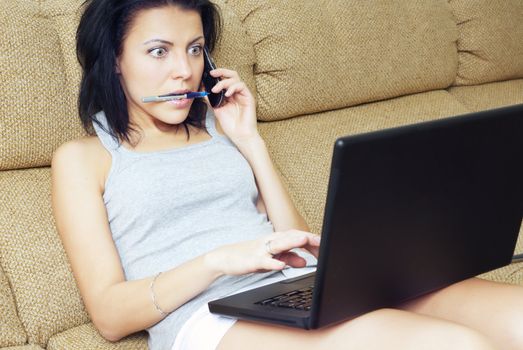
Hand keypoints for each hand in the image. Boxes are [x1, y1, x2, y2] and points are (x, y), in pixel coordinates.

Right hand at [204, 230, 320, 275]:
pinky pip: (264, 261)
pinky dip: (273, 262)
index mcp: (276, 240)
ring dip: (292, 242)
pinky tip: (281, 265)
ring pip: (279, 244)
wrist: (226, 258)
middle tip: (321, 240)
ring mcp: (261, 249)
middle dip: (306, 238)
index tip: (325, 244)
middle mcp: (270, 241)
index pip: (296, 236)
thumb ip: (288, 258)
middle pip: (291, 236)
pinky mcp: (252, 260)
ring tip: (304, 240)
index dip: (311, 239)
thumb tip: (304, 261)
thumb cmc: (250, 256)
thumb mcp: (273, 258)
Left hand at [208, 68, 257, 144]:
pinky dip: (233, 87)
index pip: (225, 79)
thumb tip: (202, 89)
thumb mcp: (216, 109)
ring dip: (224, 82)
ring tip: (216, 90)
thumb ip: (211, 99)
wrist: (240, 135)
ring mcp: (243, 94)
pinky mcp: (249, 97)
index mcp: (230, 94)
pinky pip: (241, 86)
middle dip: (221, 71)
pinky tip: (227, 94)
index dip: (218, 74)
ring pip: (236, 79)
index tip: (208, 74)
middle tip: (212, 73)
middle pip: (232, 75)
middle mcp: (237, 93)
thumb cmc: (230, 124)